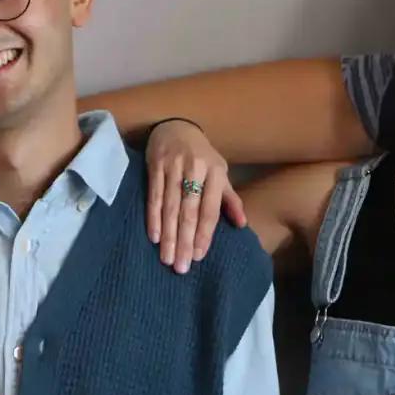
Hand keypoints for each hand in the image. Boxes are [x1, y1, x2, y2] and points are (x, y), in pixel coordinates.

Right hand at [147, 119, 244, 273]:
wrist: (176, 127)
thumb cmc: (202, 156)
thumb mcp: (220, 173)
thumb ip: (229, 199)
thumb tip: (242, 224)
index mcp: (216, 173)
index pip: (210, 209)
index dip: (205, 234)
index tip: (199, 256)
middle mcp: (196, 170)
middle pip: (189, 211)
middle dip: (185, 241)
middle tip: (181, 267)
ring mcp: (174, 167)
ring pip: (170, 207)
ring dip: (168, 235)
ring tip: (167, 258)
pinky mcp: (155, 166)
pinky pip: (153, 196)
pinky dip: (153, 218)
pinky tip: (153, 237)